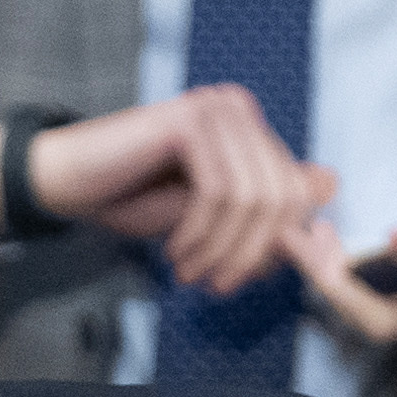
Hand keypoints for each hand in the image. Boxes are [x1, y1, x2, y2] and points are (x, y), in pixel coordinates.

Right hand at [0, 86, 336, 294]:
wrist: (66, 181)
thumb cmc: (132, 198)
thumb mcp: (207, 219)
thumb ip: (262, 216)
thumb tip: (329, 192)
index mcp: (249, 130)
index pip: (296, 191)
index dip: (278, 247)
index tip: (237, 283)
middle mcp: (239, 110)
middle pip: (281, 196)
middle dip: (251, 254)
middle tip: (215, 286)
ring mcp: (215, 110)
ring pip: (252, 199)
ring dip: (222, 250)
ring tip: (189, 273)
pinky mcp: (189, 120)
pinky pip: (219, 191)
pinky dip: (201, 234)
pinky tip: (176, 252)